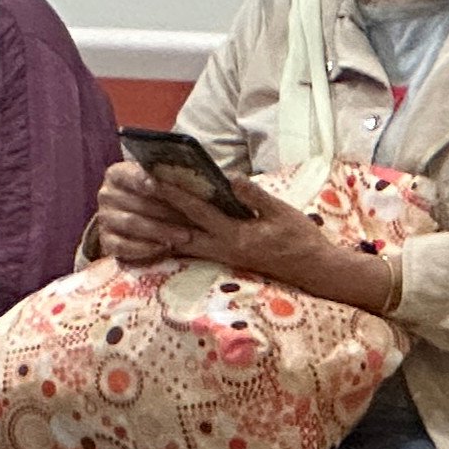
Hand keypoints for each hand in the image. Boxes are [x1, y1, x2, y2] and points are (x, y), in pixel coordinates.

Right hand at [92, 161, 187, 265]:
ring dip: (160, 230)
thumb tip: (189, 179)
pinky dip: (144, 248)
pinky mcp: (106, 240)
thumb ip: (171, 179)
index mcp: (117, 174)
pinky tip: (164, 248)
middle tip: (191, 219)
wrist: (144, 217)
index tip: (156, 186)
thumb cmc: (160, 195)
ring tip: (185, 236)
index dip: (141, 179)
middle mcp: (107, 195)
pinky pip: (122, 246)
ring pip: (131, 223)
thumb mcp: (165, 182)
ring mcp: (105, 218)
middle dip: (165, 211)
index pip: (127, 175)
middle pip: (136, 203)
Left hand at [135, 170, 400, 312]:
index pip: (198, 213)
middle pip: (180, 230)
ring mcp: (221, 256)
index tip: (156, 180)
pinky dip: (174, 239)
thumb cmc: (300, 238)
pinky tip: (158, 231)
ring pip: (181, 242)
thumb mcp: (282, 213)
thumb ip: (255, 197)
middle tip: (136, 195)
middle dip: (157, 213)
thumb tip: (231, 178)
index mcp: (236, 236)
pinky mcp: (223, 258)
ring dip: (161, 226)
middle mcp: (222, 249)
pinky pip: (191, 249)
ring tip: (139, 209)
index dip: (176, 196)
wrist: (313, 269)